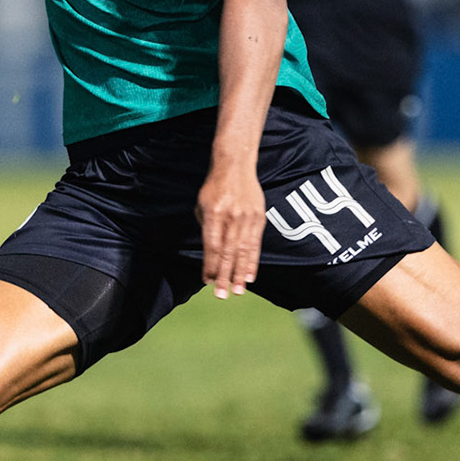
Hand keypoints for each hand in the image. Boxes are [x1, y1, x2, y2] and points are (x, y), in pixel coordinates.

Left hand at [197, 158, 264, 298]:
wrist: (235, 165)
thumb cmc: (214, 187)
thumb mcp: (201, 205)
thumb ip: (206, 229)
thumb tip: (209, 255)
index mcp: (213, 214)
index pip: (211, 246)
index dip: (210, 266)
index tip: (208, 282)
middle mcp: (230, 218)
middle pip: (227, 253)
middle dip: (224, 276)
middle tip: (222, 295)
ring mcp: (246, 218)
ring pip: (243, 251)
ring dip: (240, 274)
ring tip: (238, 291)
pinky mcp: (258, 218)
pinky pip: (255, 244)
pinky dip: (252, 262)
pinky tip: (250, 276)